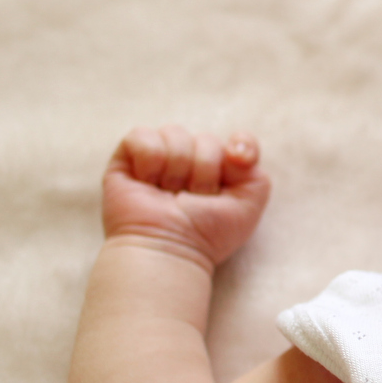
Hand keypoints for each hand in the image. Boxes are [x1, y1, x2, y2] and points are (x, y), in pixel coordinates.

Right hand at [102, 126, 271, 268]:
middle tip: (193, 199)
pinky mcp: (126, 160)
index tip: (238, 162)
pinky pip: (142, 136)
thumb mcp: (248, 205)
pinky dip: (150, 160)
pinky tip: (149, 182)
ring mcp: (159, 159)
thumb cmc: (208, 233)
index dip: (242, 145)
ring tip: (169, 194)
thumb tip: (233, 147)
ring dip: (178, 169)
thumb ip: (255, 172)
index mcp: (220, 171)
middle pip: (207, 140)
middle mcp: (190, 162)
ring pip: (176, 134)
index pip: (239, 140)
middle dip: (205, 171)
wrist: (170, 248)